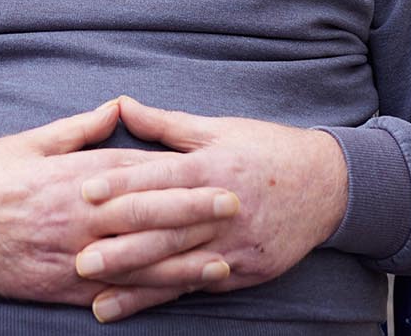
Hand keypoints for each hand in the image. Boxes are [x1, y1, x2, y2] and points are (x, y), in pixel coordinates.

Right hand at [0, 101, 239, 314]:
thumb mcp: (31, 141)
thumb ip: (80, 129)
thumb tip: (118, 108)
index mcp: (73, 177)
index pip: (138, 176)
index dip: (182, 177)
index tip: (218, 173)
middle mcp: (78, 218)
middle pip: (147, 217)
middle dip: (195, 214)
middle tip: (235, 209)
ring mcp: (70, 256)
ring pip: (137, 263)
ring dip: (182, 265)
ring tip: (221, 263)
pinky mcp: (59, 288)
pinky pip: (109, 295)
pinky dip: (144, 298)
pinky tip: (171, 298)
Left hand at [73, 96, 347, 321]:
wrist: (329, 186)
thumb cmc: (266, 150)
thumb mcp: (220, 129)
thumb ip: (166, 124)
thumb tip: (121, 105)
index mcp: (215, 168)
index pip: (163, 177)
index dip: (124, 184)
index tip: (85, 192)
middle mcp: (225, 210)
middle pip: (168, 230)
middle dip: (123, 248)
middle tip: (81, 259)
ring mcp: (237, 245)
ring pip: (181, 267)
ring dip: (138, 285)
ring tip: (98, 297)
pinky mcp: (247, 271)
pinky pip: (201, 285)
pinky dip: (166, 298)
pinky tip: (136, 306)